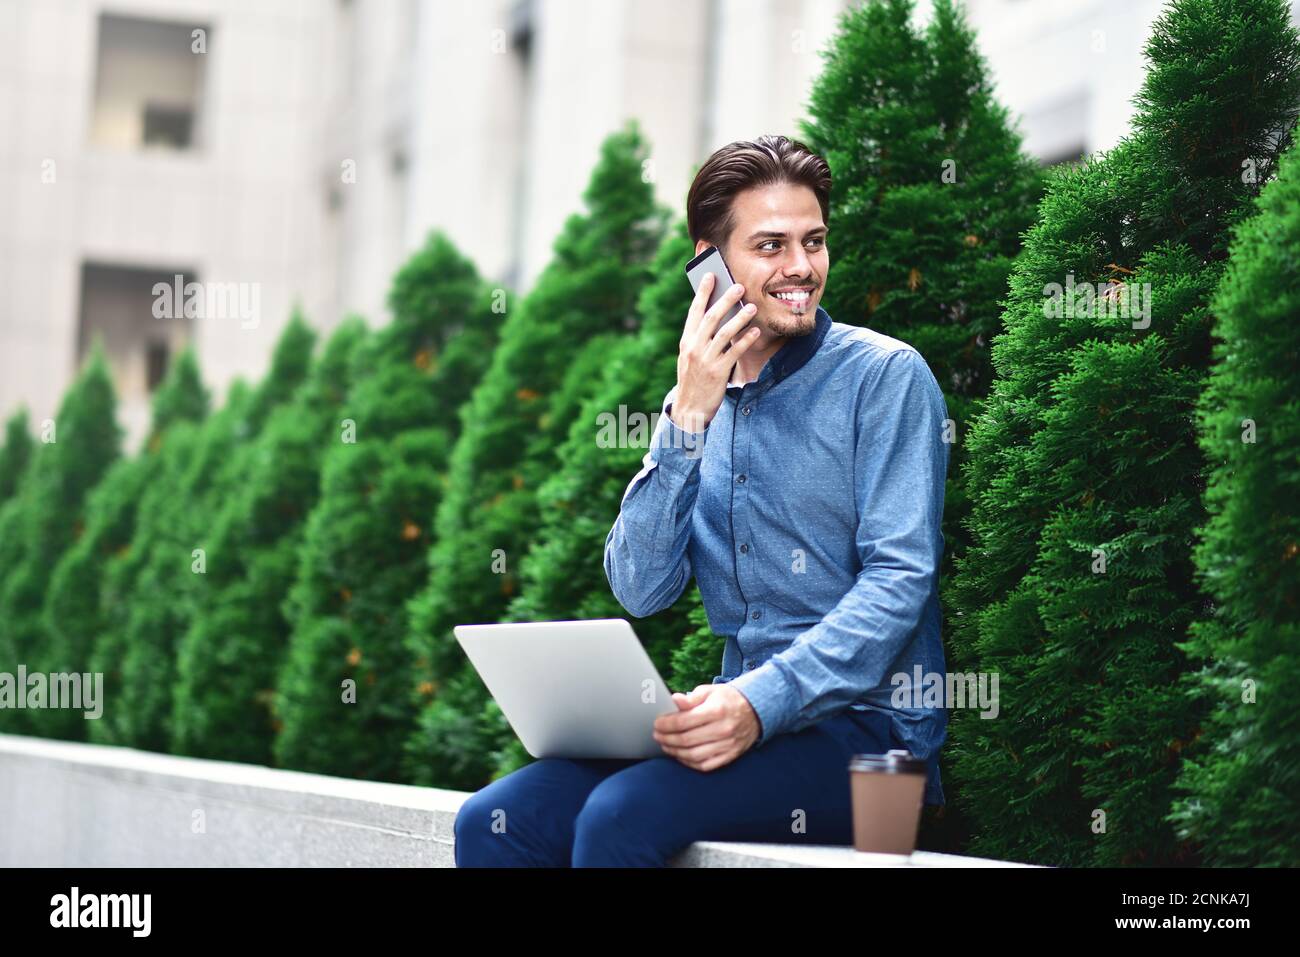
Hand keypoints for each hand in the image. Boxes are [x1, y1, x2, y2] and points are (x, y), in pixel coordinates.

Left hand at [652, 683, 760, 771]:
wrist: (756, 710)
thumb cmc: (728, 699)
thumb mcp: (710, 691)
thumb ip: (691, 698)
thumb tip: (674, 700)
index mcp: (716, 711)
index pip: (683, 722)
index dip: (666, 724)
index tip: (657, 723)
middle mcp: (723, 729)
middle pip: (685, 740)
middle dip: (666, 738)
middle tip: (657, 735)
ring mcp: (727, 745)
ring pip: (693, 755)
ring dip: (674, 752)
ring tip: (665, 745)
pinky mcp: (730, 756)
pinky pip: (705, 765)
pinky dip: (689, 762)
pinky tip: (681, 755)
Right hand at [672, 272, 761, 431]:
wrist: (688, 409)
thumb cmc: (692, 379)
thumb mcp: (689, 357)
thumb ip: (699, 339)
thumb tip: (716, 317)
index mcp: (686, 341)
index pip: (694, 312)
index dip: (703, 293)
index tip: (711, 275)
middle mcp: (694, 348)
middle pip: (711, 318)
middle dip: (725, 300)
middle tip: (739, 286)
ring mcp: (705, 360)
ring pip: (725, 333)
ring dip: (740, 318)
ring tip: (752, 307)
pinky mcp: (718, 372)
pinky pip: (734, 352)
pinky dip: (745, 341)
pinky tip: (755, 332)